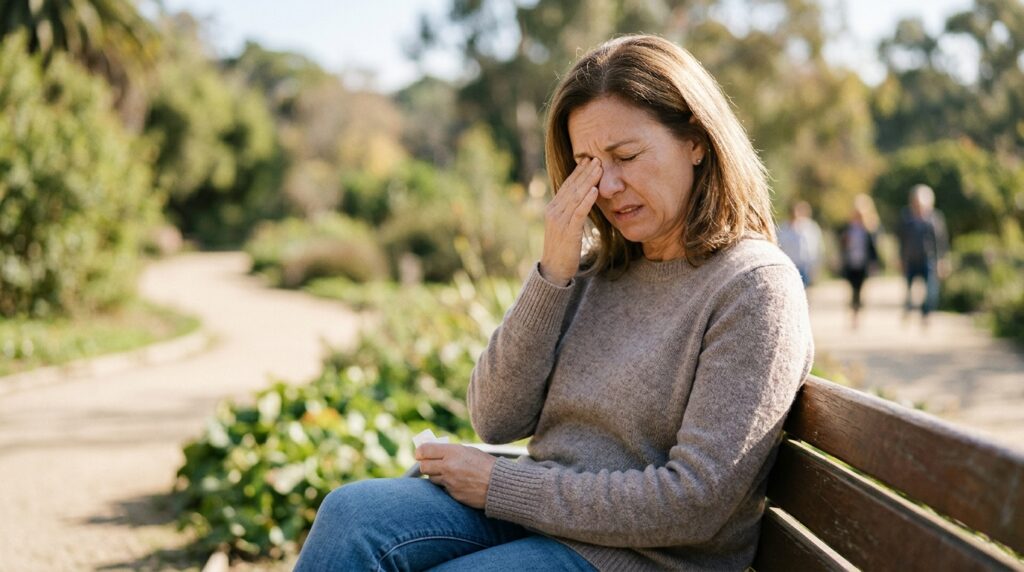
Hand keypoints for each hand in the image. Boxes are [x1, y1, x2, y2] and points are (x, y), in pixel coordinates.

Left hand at [415, 444, 497, 508]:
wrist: (500, 485)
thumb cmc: (486, 465)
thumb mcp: (470, 451)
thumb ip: (451, 451)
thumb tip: (434, 451)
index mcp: (453, 452)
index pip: (425, 450)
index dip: (420, 452)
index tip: (420, 453)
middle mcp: (449, 466)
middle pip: (423, 466)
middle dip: (426, 465)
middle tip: (431, 464)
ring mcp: (450, 482)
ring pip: (432, 479)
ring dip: (437, 476)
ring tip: (450, 474)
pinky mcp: (453, 494)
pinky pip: (443, 489)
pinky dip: (447, 486)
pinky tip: (458, 483)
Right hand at [540, 158, 601, 285]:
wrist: (554, 269)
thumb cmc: (562, 249)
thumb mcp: (564, 227)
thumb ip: (570, 213)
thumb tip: (581, 201)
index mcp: (552, 209)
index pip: (567, 186)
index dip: (578, 172)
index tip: (588, 160)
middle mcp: (554, 211)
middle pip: (572, 187)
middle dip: (585, 172)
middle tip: (596, 158)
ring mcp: (559, 221)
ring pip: (576, 196)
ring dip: (588, 180)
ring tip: (599, 168)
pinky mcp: (568, 231)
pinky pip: (579, 212)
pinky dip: (587, 200)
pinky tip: (595, 190)